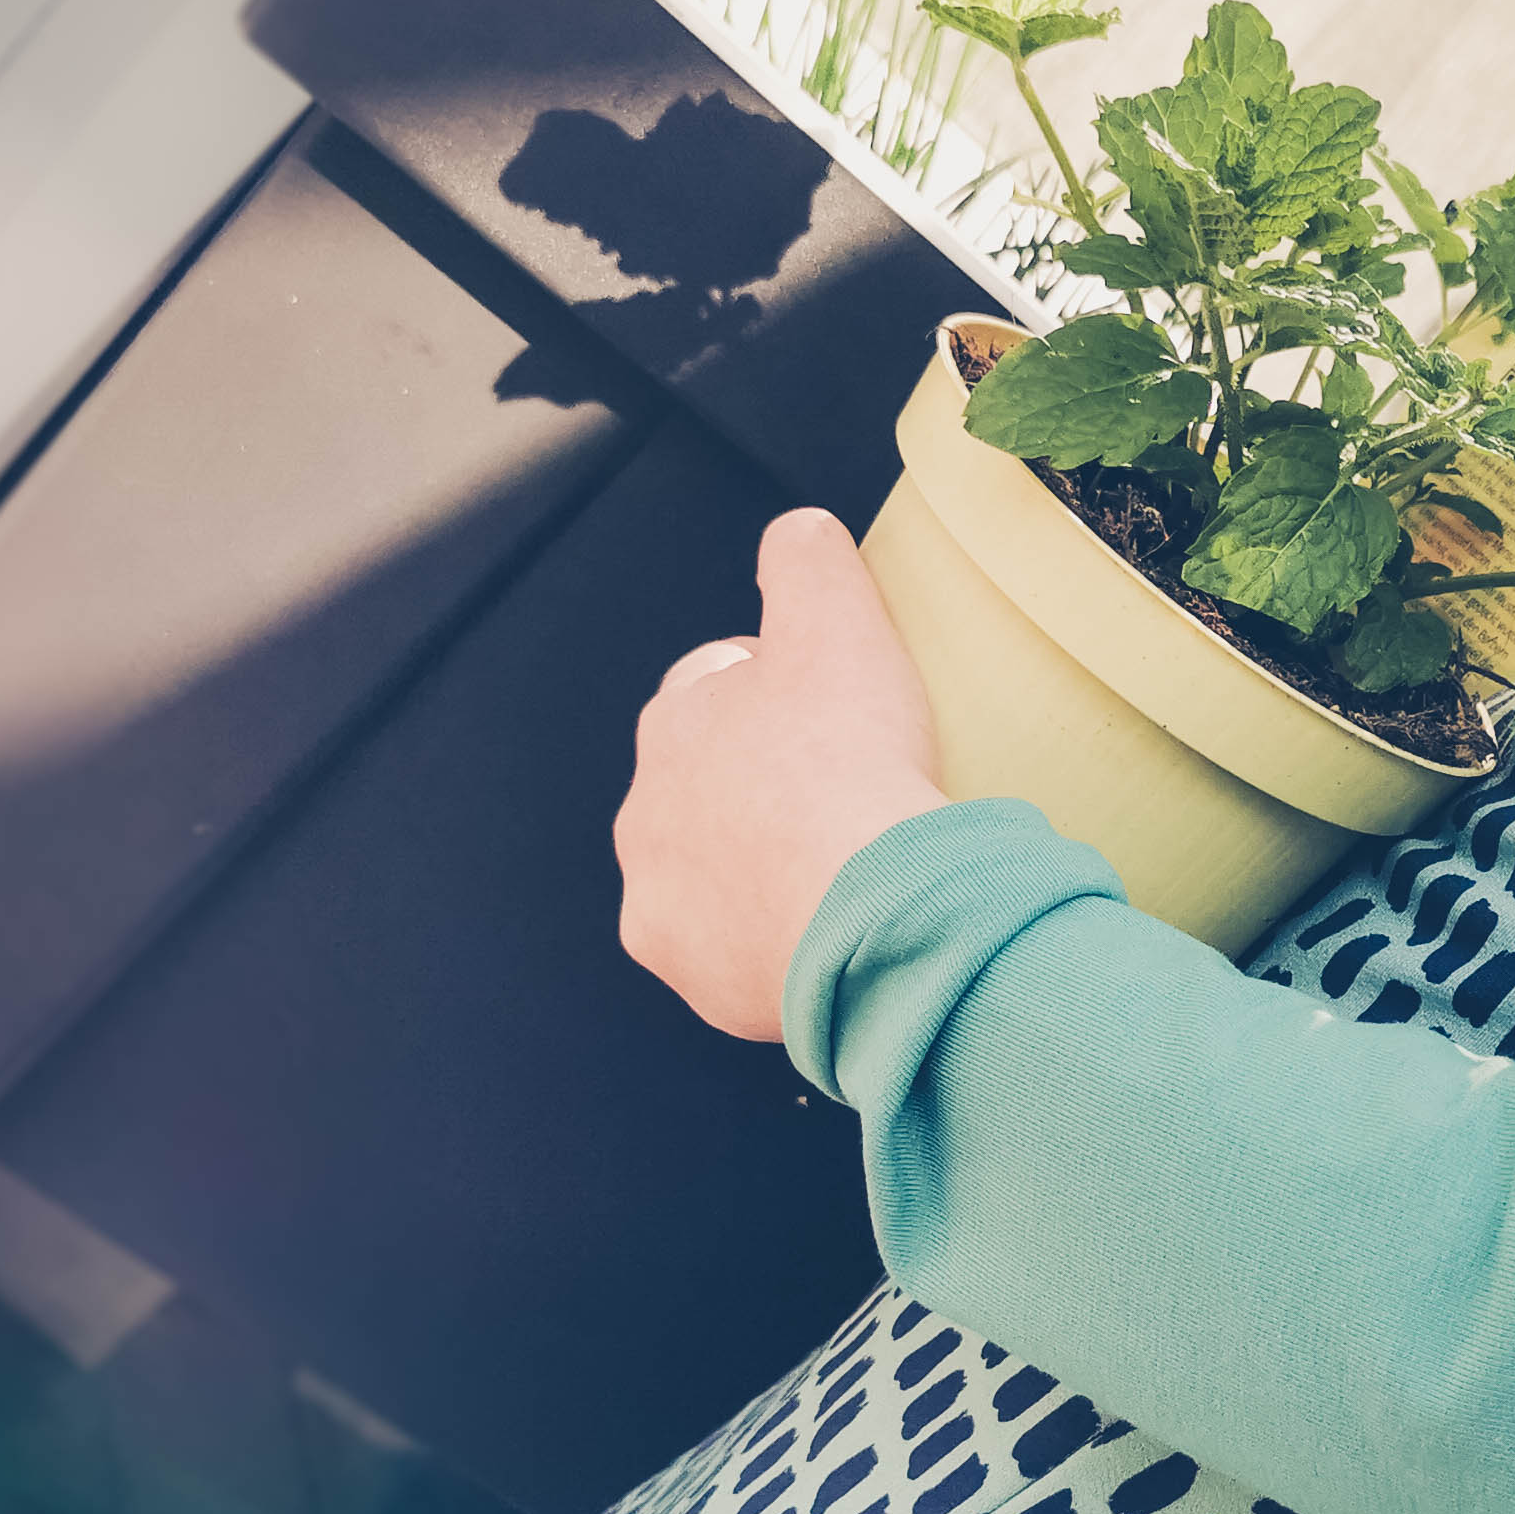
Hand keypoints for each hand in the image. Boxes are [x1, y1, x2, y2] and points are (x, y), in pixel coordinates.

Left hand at [616, 506, 945, 1041]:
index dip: (774, 694)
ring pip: (716, 877)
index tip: (829, 713)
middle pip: (707, 792)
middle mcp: (645, 820)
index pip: (710, 694)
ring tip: (838, 872)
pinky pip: (736, 955)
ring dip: (761, 872)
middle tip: (843, 798)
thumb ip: (806, 556)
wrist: (870, 906)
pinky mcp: (699, 981)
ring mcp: (665, 907)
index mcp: (671, 727)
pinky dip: (774, 944)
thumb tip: (796, 532)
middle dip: (760, 791)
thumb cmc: (850, 760)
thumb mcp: (837, 615)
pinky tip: (827, 931)